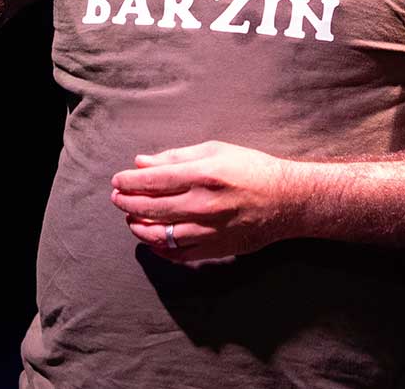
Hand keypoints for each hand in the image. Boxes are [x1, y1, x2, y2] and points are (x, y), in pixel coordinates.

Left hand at [110, 141, 298, 263]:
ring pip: (160, 234)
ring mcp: (209, 230)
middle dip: (127, 203)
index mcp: (204, 174)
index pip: (153, 180)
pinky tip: (150, 239)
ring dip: (138, 227)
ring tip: (130, 218)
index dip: (129, 181)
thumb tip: (141, 162)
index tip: (117, 181)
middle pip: (152, 207)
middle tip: (117, 198)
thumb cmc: (251, 169)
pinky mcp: (215, 249)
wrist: (286, 201)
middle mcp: (204, 204)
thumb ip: (176, 157)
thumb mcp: (215, 150)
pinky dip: (159, 248)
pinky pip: (178, 254)